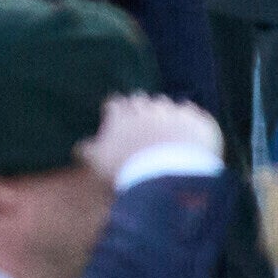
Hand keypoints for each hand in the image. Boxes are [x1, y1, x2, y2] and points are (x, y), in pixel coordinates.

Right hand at [82, 92, 221, 182]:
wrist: (168, 175)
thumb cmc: (126, 168)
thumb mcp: (98, 162)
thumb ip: (87, 150)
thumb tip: (79, 146)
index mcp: (122, 115)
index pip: (114, 104)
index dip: (115, 111)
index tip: (115, 119)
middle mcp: (148, 107)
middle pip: (140, 102)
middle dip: (139, 111)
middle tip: (141, 127)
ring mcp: (174, 112)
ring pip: (167, 106)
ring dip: (165, 116)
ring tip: (166, 133)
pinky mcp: (197, 120)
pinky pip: (193, 115)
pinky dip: (189, 123)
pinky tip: (189, 136)